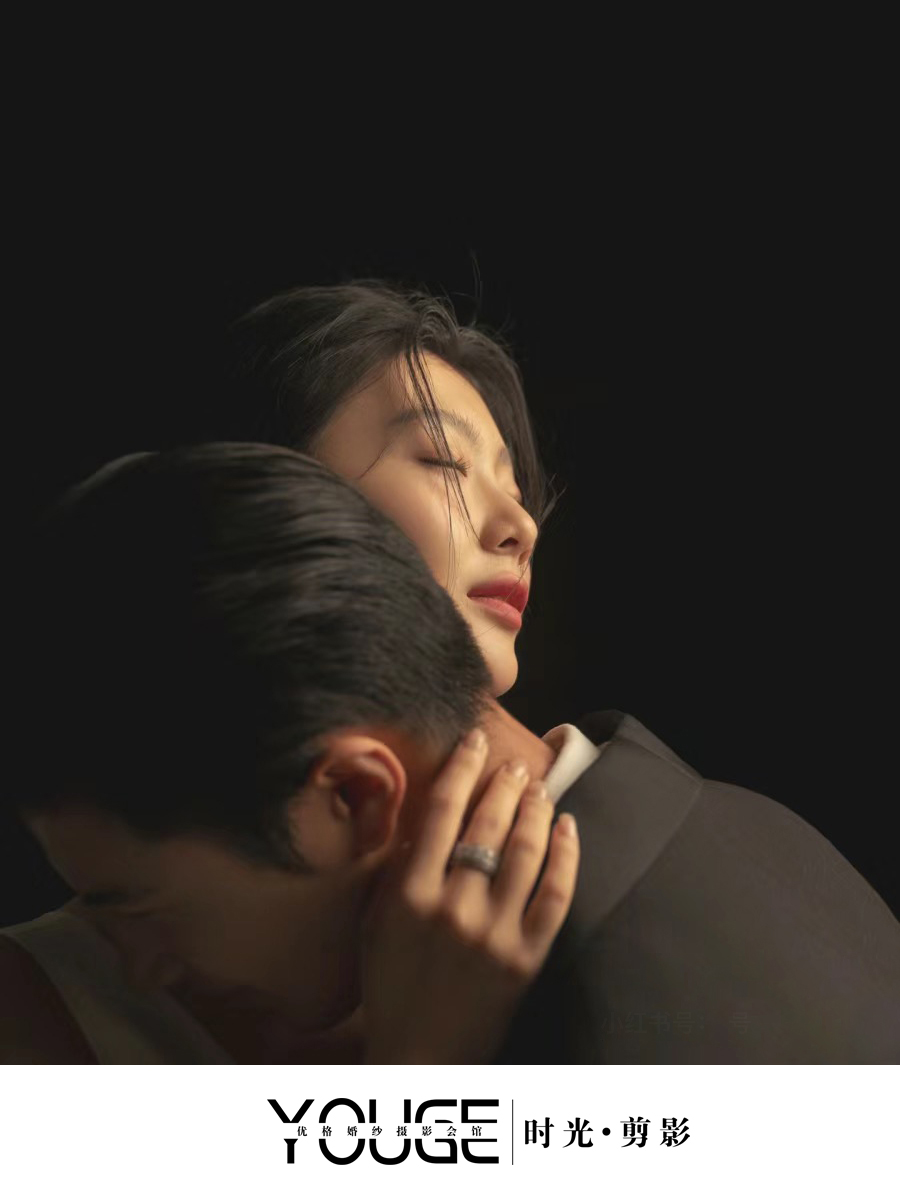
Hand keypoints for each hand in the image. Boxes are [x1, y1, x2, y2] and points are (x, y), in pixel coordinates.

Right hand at [361, 728, 578, 1063]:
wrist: (421, 1057)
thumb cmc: (391, 985)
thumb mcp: (375, 923)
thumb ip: (394, 870)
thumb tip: (422, 821)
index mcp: (409, 894)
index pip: (441, 812)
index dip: (463, 768)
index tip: (476, 741)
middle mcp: (453, 908)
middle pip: (487, 825)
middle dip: (504, 784)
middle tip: (515, 764)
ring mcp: (494, 934)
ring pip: (526, 852)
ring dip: (536, 811)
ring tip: (539, 789)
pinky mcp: (527, 959)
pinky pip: (556, 896)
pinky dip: (566, 855)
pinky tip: (568, 828)